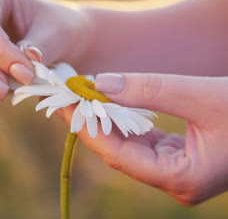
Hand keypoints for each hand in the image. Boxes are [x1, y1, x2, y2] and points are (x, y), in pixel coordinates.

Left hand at [60, 73, 227, 205]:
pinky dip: (124, 121)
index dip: (87, 127)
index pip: (118, 154)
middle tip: (64, 96)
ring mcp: (177, 171)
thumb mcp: (202, 95)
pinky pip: (142, 141)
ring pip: (128, 146)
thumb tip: (99, 84)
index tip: (63, 102)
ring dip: (105, 120)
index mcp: (182, 179)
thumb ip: (149, 90)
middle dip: (91, 122)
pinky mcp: (180, 158)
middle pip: (118, 152)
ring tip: (79, 96)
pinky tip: (106, 103)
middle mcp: (176, 182)